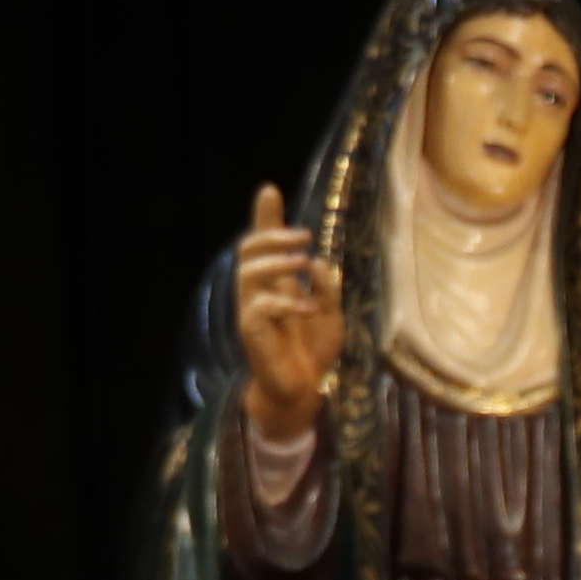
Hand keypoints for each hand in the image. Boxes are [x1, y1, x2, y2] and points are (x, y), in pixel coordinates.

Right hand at [234, 184, 345, 442]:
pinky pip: (259, 306)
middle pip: (248, 249)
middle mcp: (258, 292)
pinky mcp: (251, 331)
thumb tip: (317, 261)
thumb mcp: (332, 314)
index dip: (265, 217)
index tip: (270, 190)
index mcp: (275, 283)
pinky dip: (286, 302)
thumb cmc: (313, 351)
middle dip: (272, 234)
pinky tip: (308, 308)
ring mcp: (251, 311)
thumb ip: (326, 287)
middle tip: (304, 235)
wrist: (303, 389)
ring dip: (276, 261)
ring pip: (247, 271)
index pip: (264, 244)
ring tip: (304, 261)